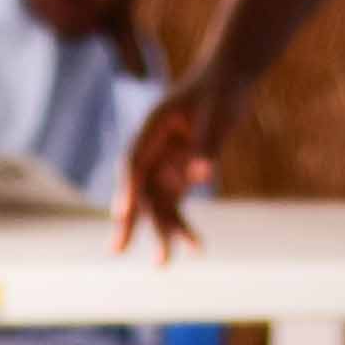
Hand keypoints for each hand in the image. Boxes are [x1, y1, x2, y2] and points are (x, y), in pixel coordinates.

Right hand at [110, 72, 246, 255]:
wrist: (229, 80)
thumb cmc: (221, 91)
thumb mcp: (218, 114)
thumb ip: (207, 146)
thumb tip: (200, 177)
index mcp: (152, 126)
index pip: (134, 161)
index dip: (127, 187)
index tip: (122, 212)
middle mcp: (153, 148)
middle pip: (137, 188)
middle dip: (128, 220)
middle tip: (115, 251)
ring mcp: (165, 162)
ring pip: (156, 203)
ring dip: (160, 232)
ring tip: (162, 264)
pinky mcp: (179, 175)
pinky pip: (177, 205)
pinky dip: (184, 226)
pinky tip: (195, 249)